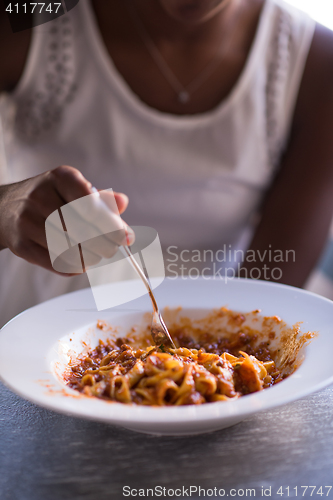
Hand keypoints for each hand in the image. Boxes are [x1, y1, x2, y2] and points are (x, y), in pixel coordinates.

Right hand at [0, 166, 131, 274]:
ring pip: (70, 248)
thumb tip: (123, 203)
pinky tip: (81, 262)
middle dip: (104, 244)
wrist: (5, 209)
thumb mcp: (74, 190)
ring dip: (91, 256)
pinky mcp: (21, 244)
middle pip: (82, 229)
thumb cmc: (51, 199)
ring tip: (97, 255)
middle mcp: (40, 196)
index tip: (126, 237)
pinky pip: (54, 262)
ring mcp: (27, 221)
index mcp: (60, 177)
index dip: (111, 223)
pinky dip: (74, 266)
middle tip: (113, 249)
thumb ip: (101, 198)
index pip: (90, 203)